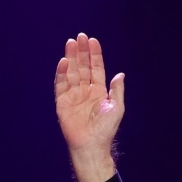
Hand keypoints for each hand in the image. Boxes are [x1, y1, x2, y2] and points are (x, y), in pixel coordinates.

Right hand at [55, 33, 124, 181]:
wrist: (92, 145)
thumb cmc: (106, 129)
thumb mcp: (116, 107)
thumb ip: (117, 90)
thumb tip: (120, 74)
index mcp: (98, 91)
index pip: (95, 69)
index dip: (94, 55)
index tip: (93, 41)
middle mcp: (85, 91)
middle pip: (82, 67)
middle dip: (81, 52)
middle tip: (80, 37)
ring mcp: (73, 95)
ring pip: (71, 72)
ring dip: (71, 58)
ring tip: (71, 43)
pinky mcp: (62, 102)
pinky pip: (61, 84)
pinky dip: (62, 73)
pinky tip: (65, 61)